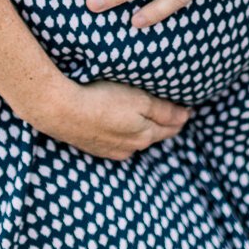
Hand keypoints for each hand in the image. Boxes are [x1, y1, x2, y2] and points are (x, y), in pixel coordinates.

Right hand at [35, 76, 190, 160]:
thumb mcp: (139, 100)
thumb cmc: (102, 99)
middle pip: (153, 135)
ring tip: (148, 117)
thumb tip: (187, 117)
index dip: (179, 116)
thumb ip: (164, 110)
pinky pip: (117, 142)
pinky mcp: (94, 146)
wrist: (62, 110)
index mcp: (145, 135)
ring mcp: (110, 149)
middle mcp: (130, 147)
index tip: (187, 107)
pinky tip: (121, 125)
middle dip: (164, 125)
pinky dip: (124, 134)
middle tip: (173, 112)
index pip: (170, 127)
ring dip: (143, 130)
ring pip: (135, 140)